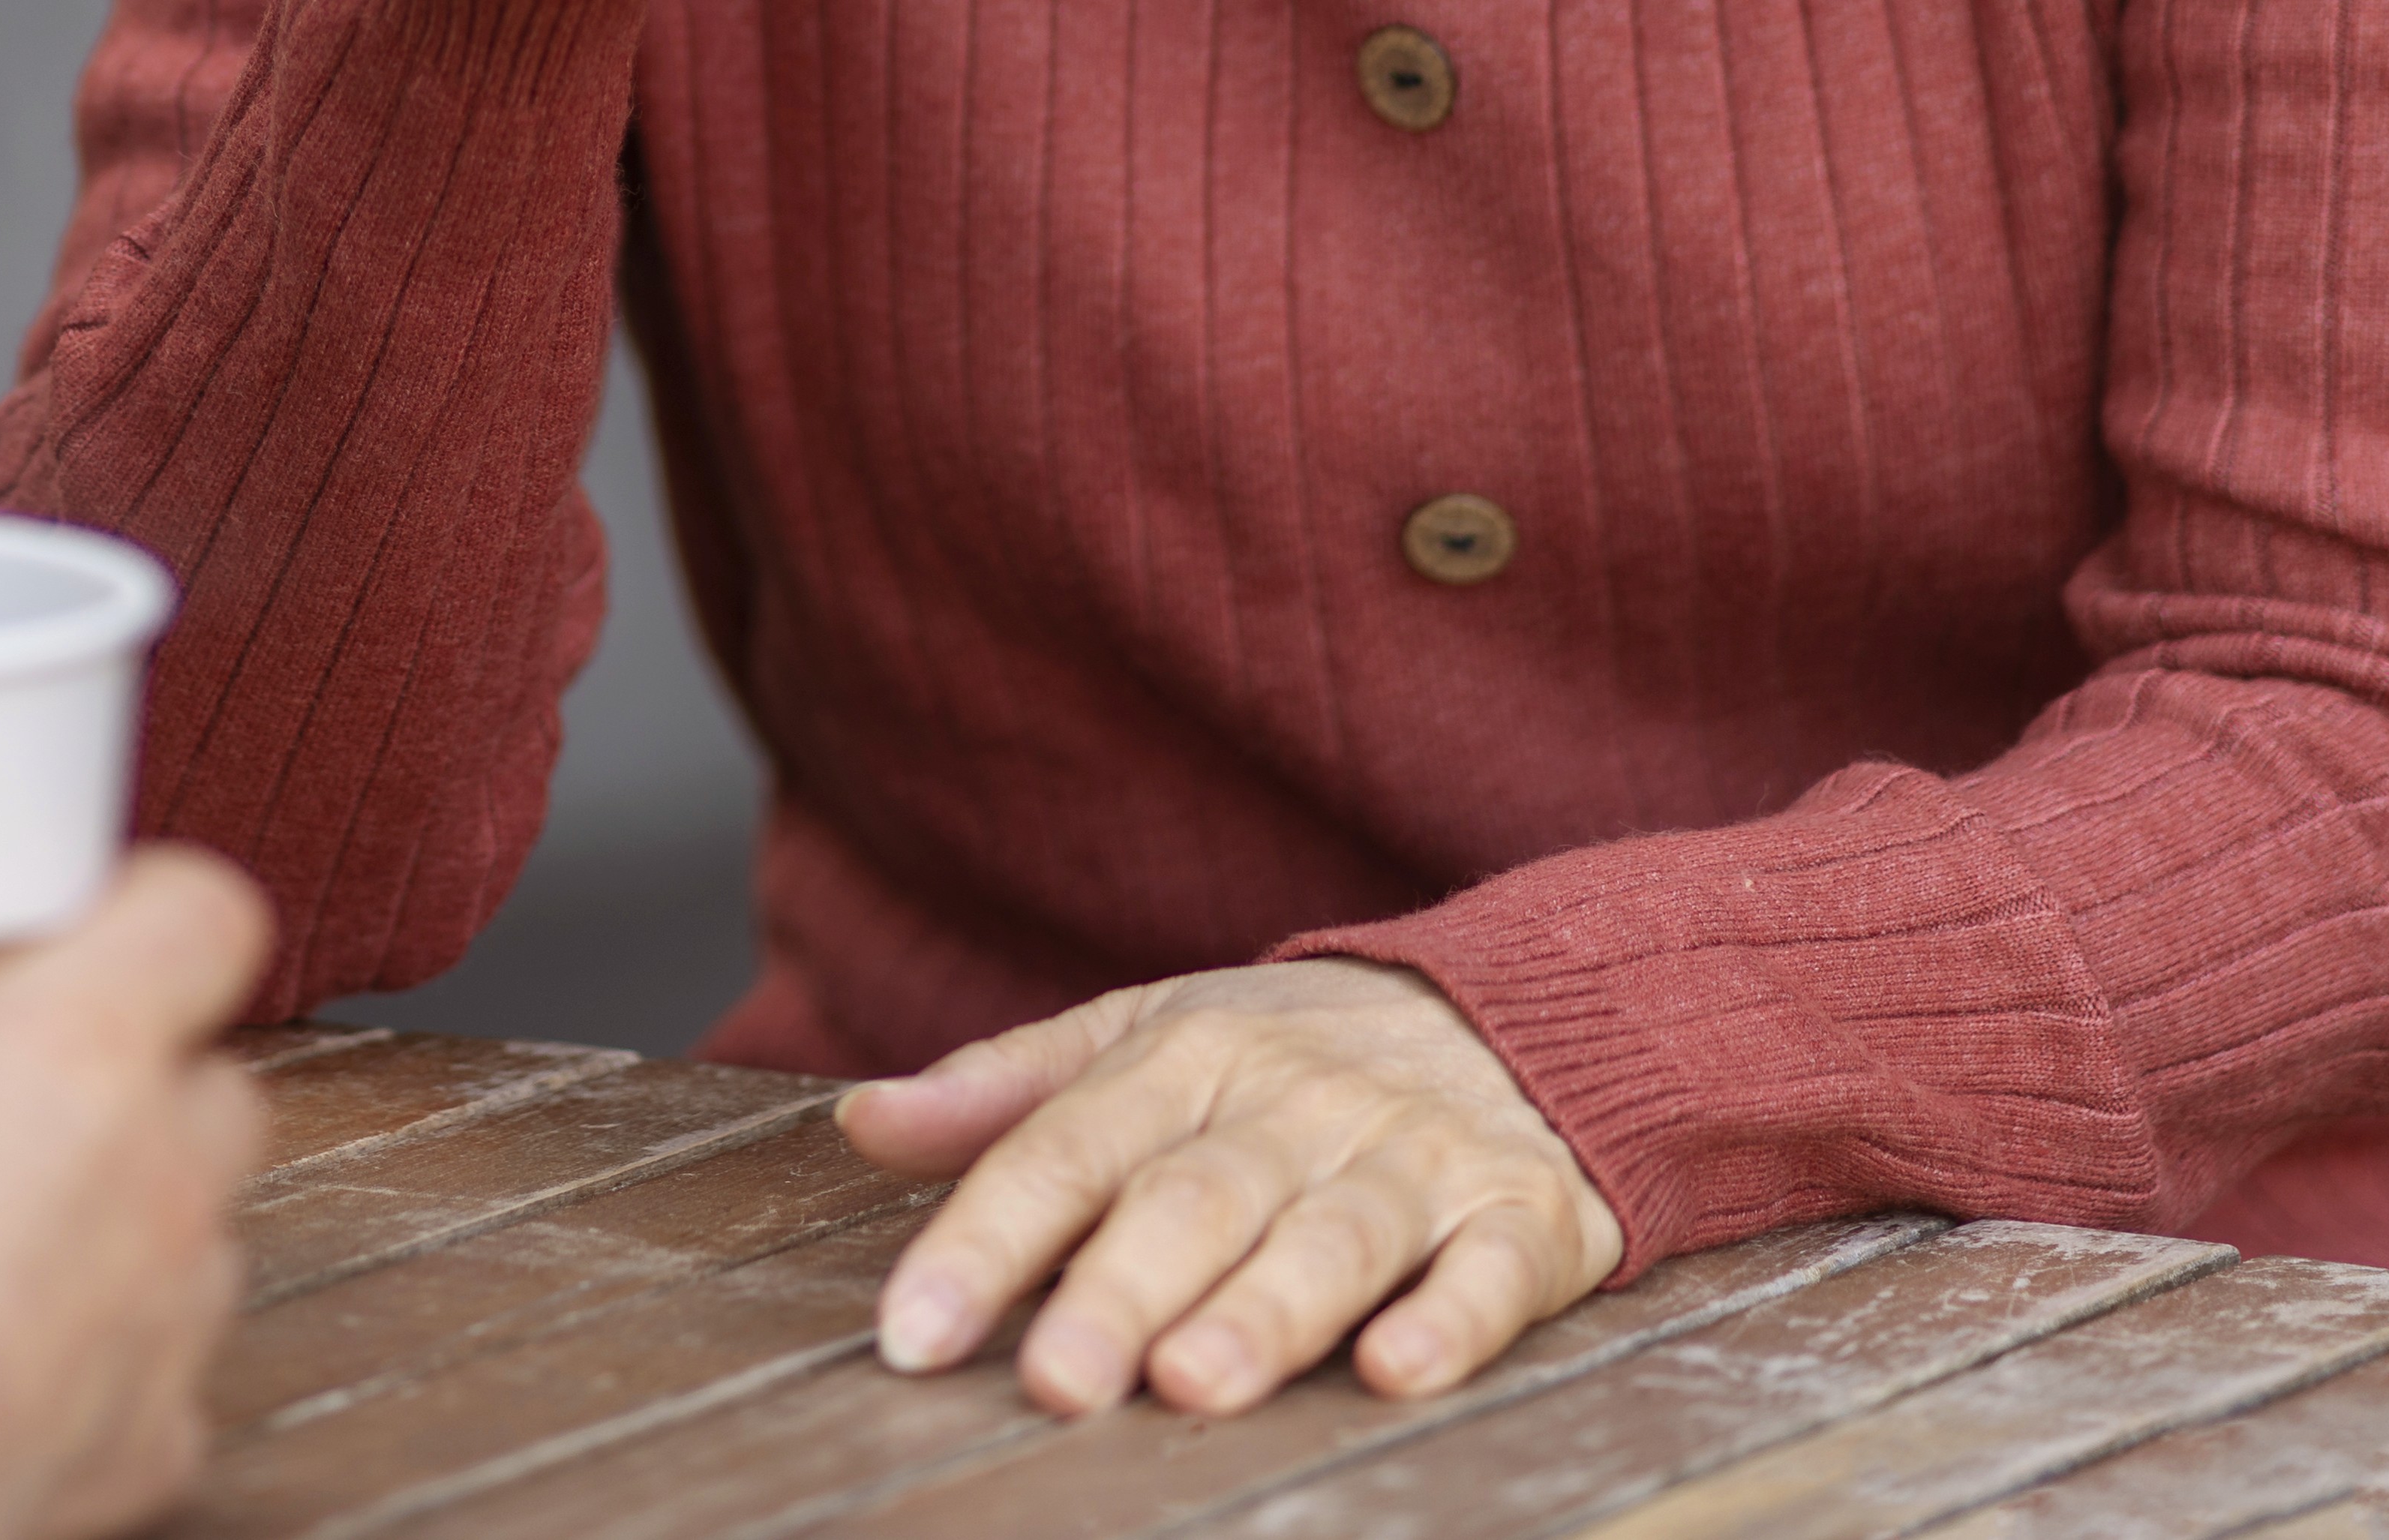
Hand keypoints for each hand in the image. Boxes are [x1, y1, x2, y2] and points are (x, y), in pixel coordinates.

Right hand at [0, 849, 273, 1539]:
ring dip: (122, 1227)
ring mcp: (165, 1331)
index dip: (155, 900)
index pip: (209, 911)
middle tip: (15, 1083)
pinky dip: (92, 1375)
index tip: (87, 919)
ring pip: (197, 1238)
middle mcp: (158, 1181)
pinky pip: (152, 1390)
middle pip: (219, 1079)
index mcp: (74, 1049)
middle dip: (142, 1072)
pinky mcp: (142, 1457)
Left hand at [842, 960, 1621, 1416]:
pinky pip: (1490, 1271)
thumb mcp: (1146, 1039)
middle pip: (1193, 1200)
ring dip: (1262, 1312)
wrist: (1522, 1006)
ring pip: (1329, 1238)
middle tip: (1056, 1381)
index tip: (911, 1331)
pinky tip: (1397, 1368)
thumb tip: (862, 1121)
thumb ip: (1007, 1090)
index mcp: (1189, 1058)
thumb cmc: (1293, 1055)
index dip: (983, 1241)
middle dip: (1118, 1290)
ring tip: (1192, 1382)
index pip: (1065, 1150)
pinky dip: (1448, 1320)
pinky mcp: (1526, 1216)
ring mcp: (1415, 1160)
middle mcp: (1298, 1105)